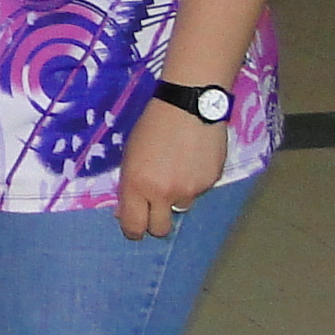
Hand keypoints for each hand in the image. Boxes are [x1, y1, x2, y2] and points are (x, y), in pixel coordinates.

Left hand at [115, 98, 229, 239]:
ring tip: (177, 170)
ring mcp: (190, 190)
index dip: (133, 230)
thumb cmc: (153, 125)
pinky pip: (199, 192)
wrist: (190, 105)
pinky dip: (194, 182)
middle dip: (155, 222)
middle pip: (160, 229)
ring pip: (181, 208)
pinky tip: (192, 160)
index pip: (134, 227)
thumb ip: (128, 186)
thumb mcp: (130, 155)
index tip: (135, 225)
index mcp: (137, 185)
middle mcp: (163, 193)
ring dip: (176, 197)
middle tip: (155, 206)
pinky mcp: (210, 183)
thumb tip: (124, 213)